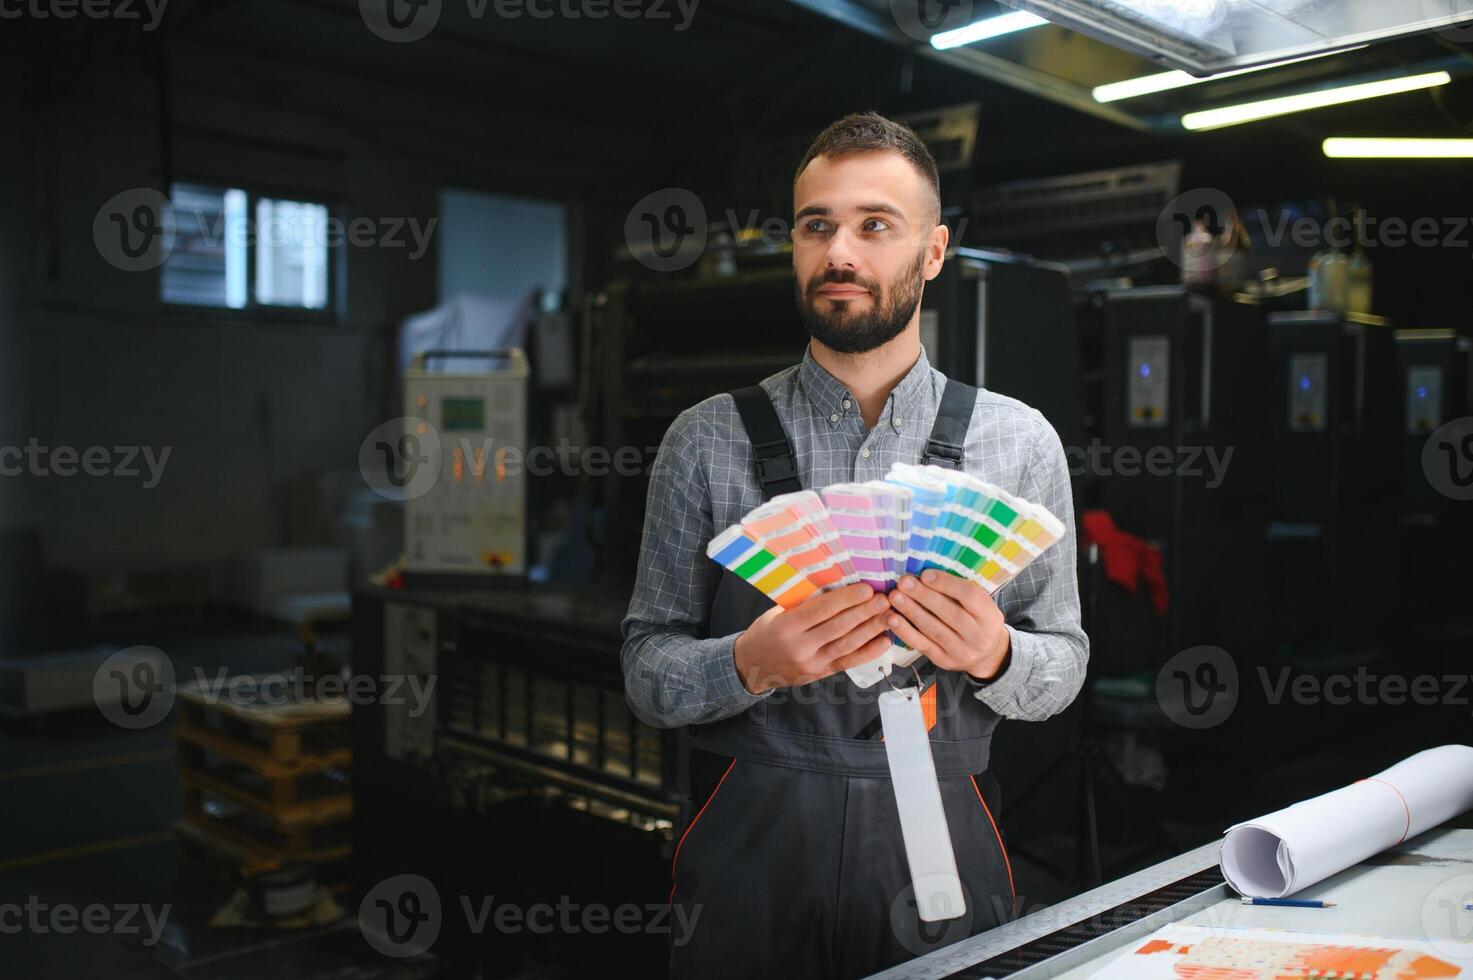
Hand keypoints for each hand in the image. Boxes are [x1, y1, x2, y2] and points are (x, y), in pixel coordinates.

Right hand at [733, 583, 894, 693]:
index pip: (821, 610)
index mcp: (786, 627)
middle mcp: (799, 647)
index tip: (866, 588)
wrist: (752, 665)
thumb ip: (804, 603)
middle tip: (884, 599)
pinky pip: (848, 662)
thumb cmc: (766, 632)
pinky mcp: (821, 674)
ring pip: (847, 645)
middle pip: (838, 627)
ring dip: (871, 630)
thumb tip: (836, 584)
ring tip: (889, 616)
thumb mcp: (777, 612)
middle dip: (864, 612)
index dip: (846, 599)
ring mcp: (811, 664)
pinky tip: (884, 641)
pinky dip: (868, 652)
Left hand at [885, 570, 1010, 680]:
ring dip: (911, 611)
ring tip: (894, 596)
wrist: (987, 655)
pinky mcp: (943, 660)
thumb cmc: (978, 620)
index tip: (925, 574)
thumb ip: (961, 591)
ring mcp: (961, 651)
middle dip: (923, 596)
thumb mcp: (981, 605)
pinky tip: (892, 618)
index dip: (947, 584)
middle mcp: (979, 636)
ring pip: (932, 629)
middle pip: (949, 613)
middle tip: (903, 582)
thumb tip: (927, 573)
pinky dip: (905, 631)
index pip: (970, 596)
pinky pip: (922, 645)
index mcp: (990, 616)